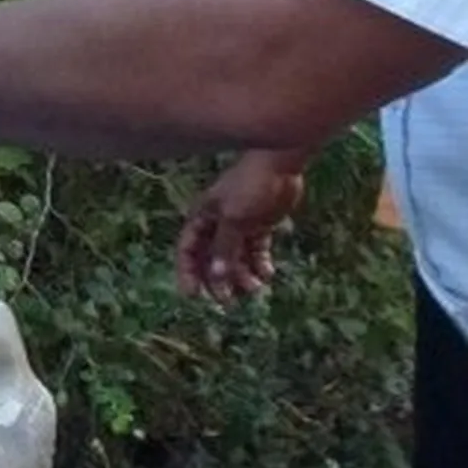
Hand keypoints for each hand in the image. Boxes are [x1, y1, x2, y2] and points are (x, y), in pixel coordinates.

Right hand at [175, 151, 303, 303]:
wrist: (279, 165)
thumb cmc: (250, 186)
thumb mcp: (235, 219)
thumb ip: (225, 248)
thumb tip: (216, 277)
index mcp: (202, 218)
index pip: (188, 250)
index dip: (189, 273)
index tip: (194, 296)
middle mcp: (217, 224)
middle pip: (212, 259)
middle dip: (219, 281)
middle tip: (229, 303)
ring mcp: (239, 226)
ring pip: (235, 258)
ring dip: (243, 276)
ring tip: (256, 288)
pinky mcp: (259, 226)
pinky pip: (256, 252)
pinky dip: (260, 265)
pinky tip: (268, 274)